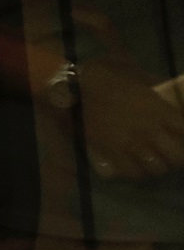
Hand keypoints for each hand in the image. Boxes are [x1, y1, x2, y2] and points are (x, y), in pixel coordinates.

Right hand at [66, 59, 183, 180]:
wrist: (77, 87)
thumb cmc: (109, 78)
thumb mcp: (140, 78)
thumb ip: (158, 88)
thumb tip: (171, 93)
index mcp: (161, 112)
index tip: (182, 137)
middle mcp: (150, 131)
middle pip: (177, 157)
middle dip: (178, 156)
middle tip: (173, 153)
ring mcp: (131, 145)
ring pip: (157, 167)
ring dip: (159, 164)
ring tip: (155, 159)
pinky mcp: (112, 153)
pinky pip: (133, 172)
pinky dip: (139, 171)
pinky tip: (137, 165)